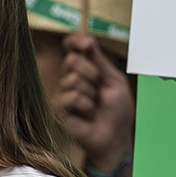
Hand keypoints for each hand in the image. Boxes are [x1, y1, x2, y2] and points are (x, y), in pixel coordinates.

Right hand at [53, 33, 134, 170]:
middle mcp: (70, 78)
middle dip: (92, 73)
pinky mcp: (58, 109)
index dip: (75, 41)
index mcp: (84, 69)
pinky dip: (86, 106)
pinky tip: (88, 115)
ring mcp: (63, 93)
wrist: (115, 137)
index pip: (71, 47)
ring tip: (95, 106)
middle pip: (72, 60)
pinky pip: (71, 97)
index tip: (86, 43)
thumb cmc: (117, 112)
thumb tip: (87, 39)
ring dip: (91, 94)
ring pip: (73, 79)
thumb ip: (100, 61)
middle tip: (99, 89)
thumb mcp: (114, 81)